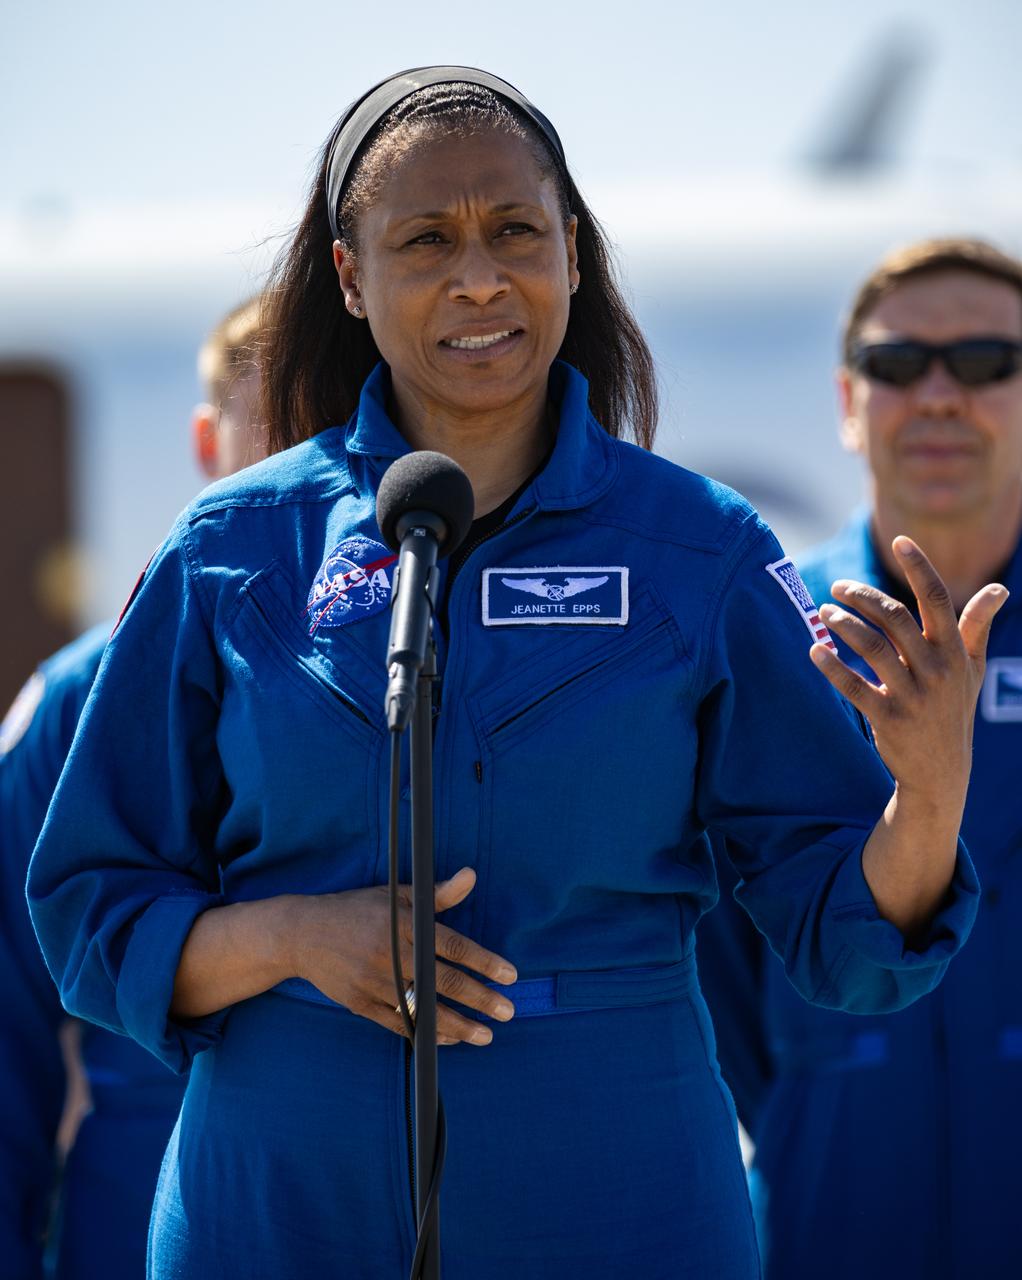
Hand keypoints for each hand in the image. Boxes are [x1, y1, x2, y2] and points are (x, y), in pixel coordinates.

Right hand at [289, 867, 516, 1045]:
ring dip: (458, 1025)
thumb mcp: (396, 895)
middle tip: (508, 1011)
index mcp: (404, 924)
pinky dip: (425, 1032)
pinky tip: (447, 1038)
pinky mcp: (361, 1003)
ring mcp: (375, 982)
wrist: (303, 933)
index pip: (454, 946)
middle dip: (480, 999)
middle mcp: (392, 955)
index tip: (511, 976)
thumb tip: (471, 876)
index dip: (485, 963)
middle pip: (444, 982)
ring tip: (484, 1035)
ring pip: (424, 1009)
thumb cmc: (356, 910)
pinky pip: (398, 1023)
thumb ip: (437, 894)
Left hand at [809, 536, 1007, 815]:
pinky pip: (854, 686)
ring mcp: (912, 695)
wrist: (940, 772)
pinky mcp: (887, 718)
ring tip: (823, 613)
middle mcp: (936, 670)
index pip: (938, 600)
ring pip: (872, 647)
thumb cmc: (952, 710)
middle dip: (863, 596)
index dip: (920, 568)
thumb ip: (976, 628)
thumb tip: (999, 590)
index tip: (901, 541)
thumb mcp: (972, 670)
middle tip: (839, 588)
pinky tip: (814, 650)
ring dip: (843, 625)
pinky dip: (831, 666)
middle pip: (895, 618)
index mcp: (955, 652)